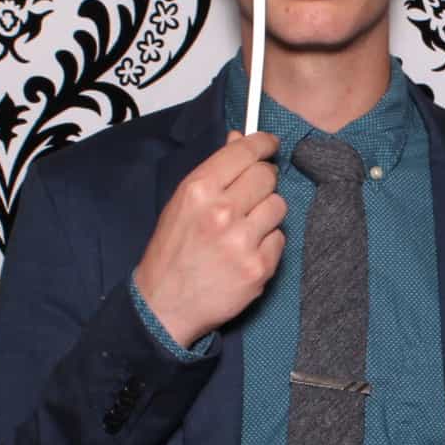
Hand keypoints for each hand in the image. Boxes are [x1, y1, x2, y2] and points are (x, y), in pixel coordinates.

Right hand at [133, 132, 285, 344]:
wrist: (164, 306)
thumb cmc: (172, 252)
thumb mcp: (181, 203)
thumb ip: (213, 172)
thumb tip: (240, 139)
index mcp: (198, 190)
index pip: (244, 152)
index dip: (262, 144)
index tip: (269, 144)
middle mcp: (222, 212)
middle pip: (267, 176)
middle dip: (263, 181)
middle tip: (253, 193)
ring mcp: (242, 241)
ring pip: (279, 206)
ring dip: (267, 213)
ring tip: (246, 227)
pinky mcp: (259, 267)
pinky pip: (280, 239)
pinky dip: (268, 243)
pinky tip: (246, 252)